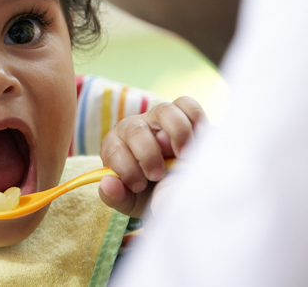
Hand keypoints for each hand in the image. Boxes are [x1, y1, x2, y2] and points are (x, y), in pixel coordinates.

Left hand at [98, 96, 205, 216]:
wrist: (177, 189)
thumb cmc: (148, 194)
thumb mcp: (132, 201)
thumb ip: (117, 196)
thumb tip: (107, 184)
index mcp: (115, 147)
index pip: (113, 149)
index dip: (126, 168)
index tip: (139, 186)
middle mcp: (133, 128)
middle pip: (135, 129)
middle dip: (147, 154)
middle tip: (158, 175)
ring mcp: (157, 118)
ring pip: (164, 111)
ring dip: (176, 133)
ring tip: (184, 155)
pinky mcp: (181, 114)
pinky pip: (187, 105)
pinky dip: (195, 120)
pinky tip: (200, 142)